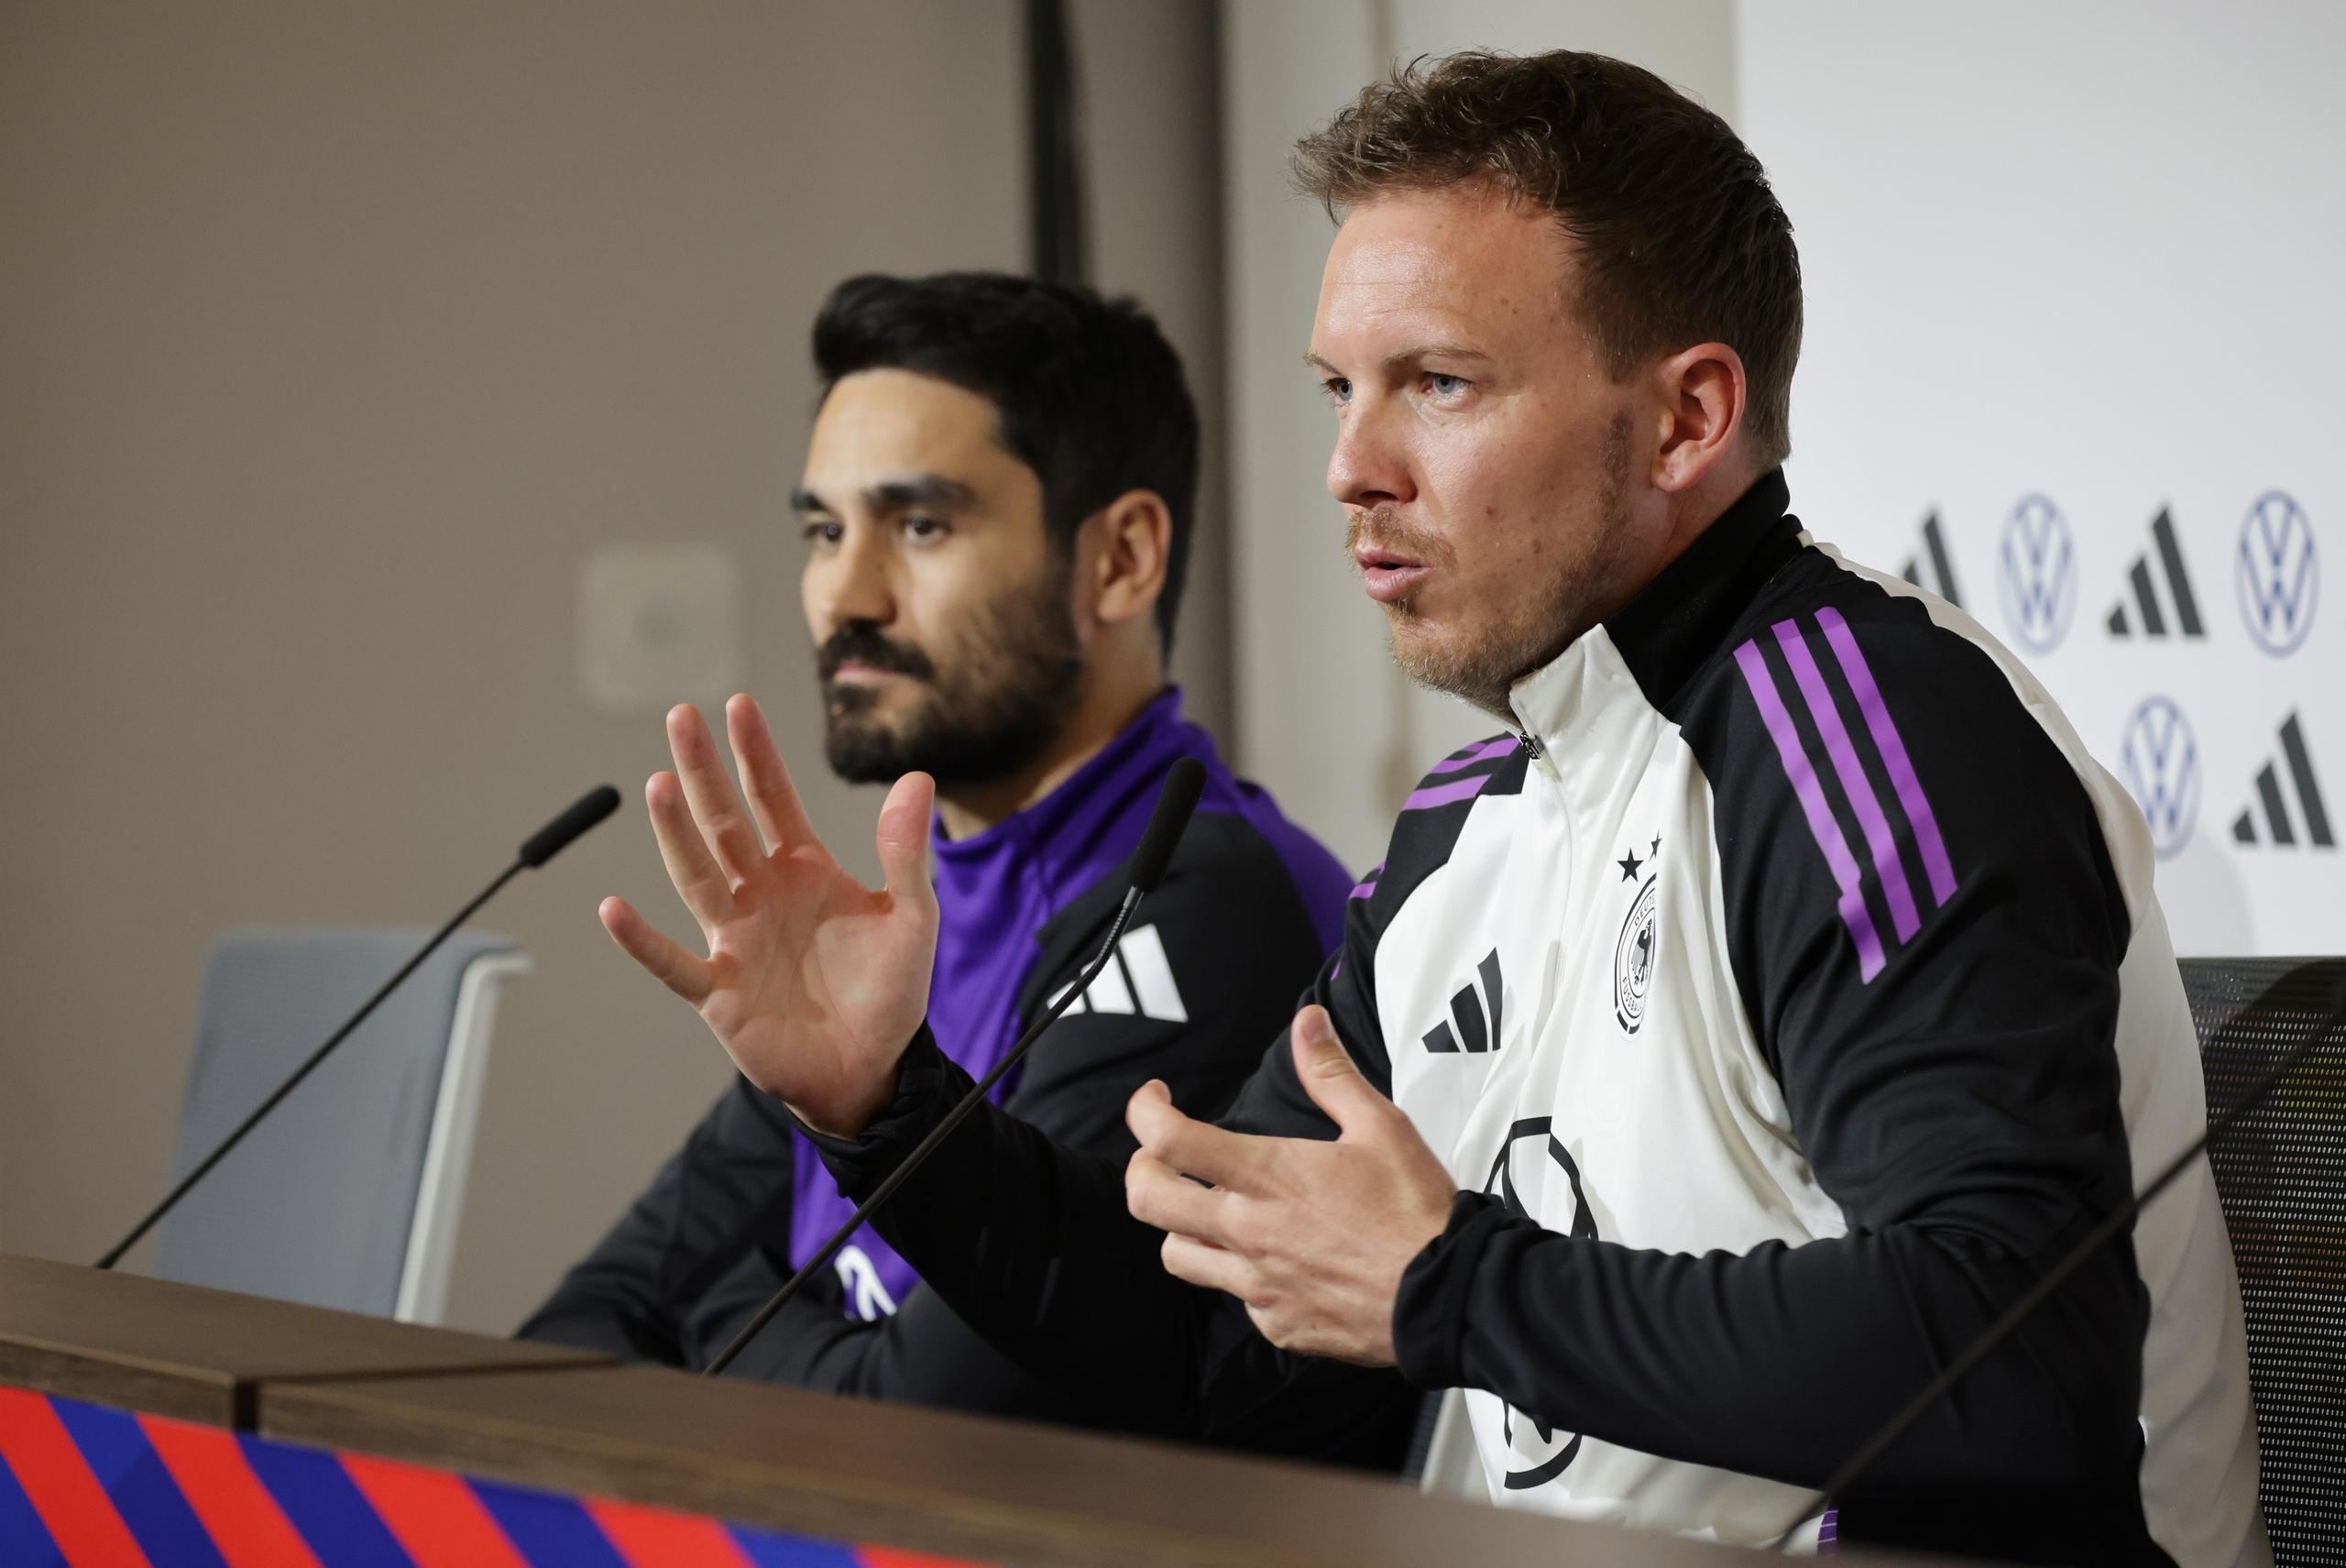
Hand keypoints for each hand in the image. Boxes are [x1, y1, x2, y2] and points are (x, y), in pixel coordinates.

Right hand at [598, 695, 937, 1137]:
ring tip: (658, 785)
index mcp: (803, 871)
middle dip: (703, 770)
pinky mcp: (719, 991)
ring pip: (696, 876)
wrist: (872, 1071)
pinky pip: (673, 962)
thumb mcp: (911, 917)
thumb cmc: (889, 994)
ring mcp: (734, 940)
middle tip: (680, 716)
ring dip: (675, 833)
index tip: (737, 705)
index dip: (756, 754)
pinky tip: (614, 909)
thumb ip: (904, 852)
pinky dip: (642, 940)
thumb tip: (917, 776)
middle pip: (723, 822)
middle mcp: (760, 896)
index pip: (773, 799)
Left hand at [1122, 1005, 1456, 1364]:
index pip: (1168, 1140)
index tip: (1156, 1100)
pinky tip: (1273, 1260)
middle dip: (1142, 1170)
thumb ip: (1331, 1074)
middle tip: (1164, 1157)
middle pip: (1147, 1202)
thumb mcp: (1380, 1127)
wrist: (1449, 1297)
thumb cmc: (1416, 1210)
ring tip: (1209, 1210)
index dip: (1145, 1111)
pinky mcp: (1279, 1326)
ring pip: (1177, 1257)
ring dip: (1181, 1227)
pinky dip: (1241, 1274)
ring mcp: (1258, 1286)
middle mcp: (1248, 1233)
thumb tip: (1306, 1021)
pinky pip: (1236, 1299)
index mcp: (1267, 1177)